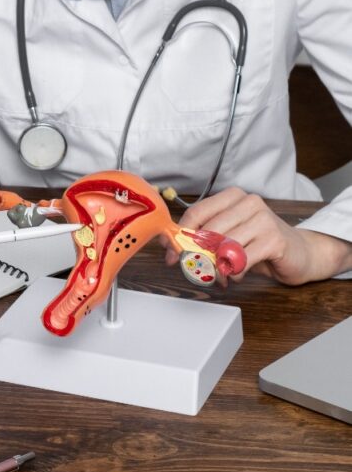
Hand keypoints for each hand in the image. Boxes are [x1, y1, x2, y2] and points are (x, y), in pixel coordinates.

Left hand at [166, 187, 351, 285]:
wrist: (302, 253)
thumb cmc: (261, 244)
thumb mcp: (229, 236)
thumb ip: (203, 237)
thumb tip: (168, 244)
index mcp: (233, 197)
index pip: (197, 212)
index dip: (180, 236)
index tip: (171, 255)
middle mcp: (248, 202)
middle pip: (208, 231)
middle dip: (196, 256)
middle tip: (197, 271)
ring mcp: (263, 219)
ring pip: (223, 247)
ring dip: (216, 267)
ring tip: (221, 274)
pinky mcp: (274, 239)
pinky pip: (241, 260)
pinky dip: (234, 272)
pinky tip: (238, 274)